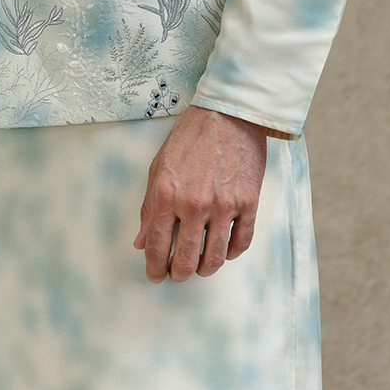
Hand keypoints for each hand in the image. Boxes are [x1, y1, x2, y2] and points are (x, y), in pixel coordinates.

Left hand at [133, 106, 267, 282]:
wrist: (228, 114)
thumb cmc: (190, 137)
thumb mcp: (159, 167)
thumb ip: (148, 207)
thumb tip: (140, 241)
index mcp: (166, 194)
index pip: (156, 245)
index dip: (154, 267)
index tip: (155, 275)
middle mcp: (194, 204)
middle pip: (185, 259)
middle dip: (178, 274)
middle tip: (177, 274)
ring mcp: (223, 205)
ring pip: (214, 258)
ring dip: (205, 269)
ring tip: (200, 266)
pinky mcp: (248, 203)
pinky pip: (240, 243)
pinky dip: (231, 254)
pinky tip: (224, 251)